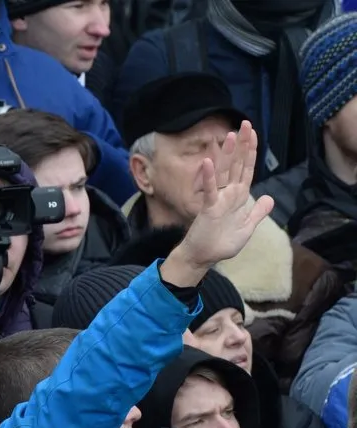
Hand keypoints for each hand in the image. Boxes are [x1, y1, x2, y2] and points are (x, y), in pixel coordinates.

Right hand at [161, 121, 274, 286]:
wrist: (204, 257)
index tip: (253, 134)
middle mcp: (228, 194)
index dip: (251, 152)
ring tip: (230, 135)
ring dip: (227, 154)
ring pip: (224, 172)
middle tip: (245, 124)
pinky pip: (210, 190)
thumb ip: (256, 213)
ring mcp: (218, 199)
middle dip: (242, 145)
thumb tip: (269, 199)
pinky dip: (209, 176)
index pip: (247, 170)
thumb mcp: (246, 228)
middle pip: (237, 165)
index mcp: (238, 197)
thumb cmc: (221, 243)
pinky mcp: (209, 208)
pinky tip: (209, 162)